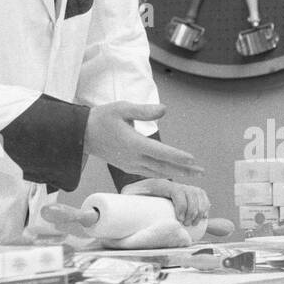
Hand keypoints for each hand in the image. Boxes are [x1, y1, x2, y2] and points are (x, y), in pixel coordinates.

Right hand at [83, 103, 203, 180]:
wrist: (82, 134)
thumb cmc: (102, 118)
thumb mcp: (122, 108)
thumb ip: (144, 110)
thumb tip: (164, 110)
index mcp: (133, 143)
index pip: (160, 152)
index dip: (177, 156)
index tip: (192, 159)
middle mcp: (133, 158)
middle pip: (163, 166)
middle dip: (184, 170)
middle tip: (201, 173)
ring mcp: (130, 165)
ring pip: (157, 172)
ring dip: (176, 173)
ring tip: (193, 175)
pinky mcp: (128, 167)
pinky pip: (149, 173)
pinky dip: (163, 173)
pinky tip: (173, 173)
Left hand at [123, 178, 209, 226]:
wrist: (137, 196)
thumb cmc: (132, 202)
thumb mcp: (127, 200)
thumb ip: (123, 202)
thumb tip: (114, 213)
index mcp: (158, 184)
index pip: (176, 190)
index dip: (182, 204)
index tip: (180, 219)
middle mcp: (171, 183)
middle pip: (190, 192)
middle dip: (192, 210)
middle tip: (188, 224)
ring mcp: (180, 186)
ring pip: (197, 193)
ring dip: (200, 208)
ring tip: (194, 222)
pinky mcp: (187, 192)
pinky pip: (202, 194)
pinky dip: (205, 204)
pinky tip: (204, 215)